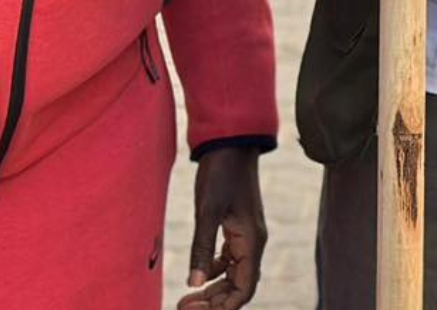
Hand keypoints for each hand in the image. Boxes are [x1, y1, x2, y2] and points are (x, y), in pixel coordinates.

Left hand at [178, 148, 266, 308]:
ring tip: (187, 298)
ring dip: (214, 290)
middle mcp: (253, 242)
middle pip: (239, 286)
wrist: (230, 144)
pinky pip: (229, 260)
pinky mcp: (237, 228)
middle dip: (215, 302)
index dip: (223, 307)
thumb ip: (201, 248)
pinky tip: (197, 274)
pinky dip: (214, 272)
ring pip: (234, 275)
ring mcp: (246, 235)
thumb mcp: (207, 211)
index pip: (244, 289)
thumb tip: (194, 285)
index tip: (195, 309)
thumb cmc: (220, 174)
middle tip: (183, 307)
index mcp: (251, 241)